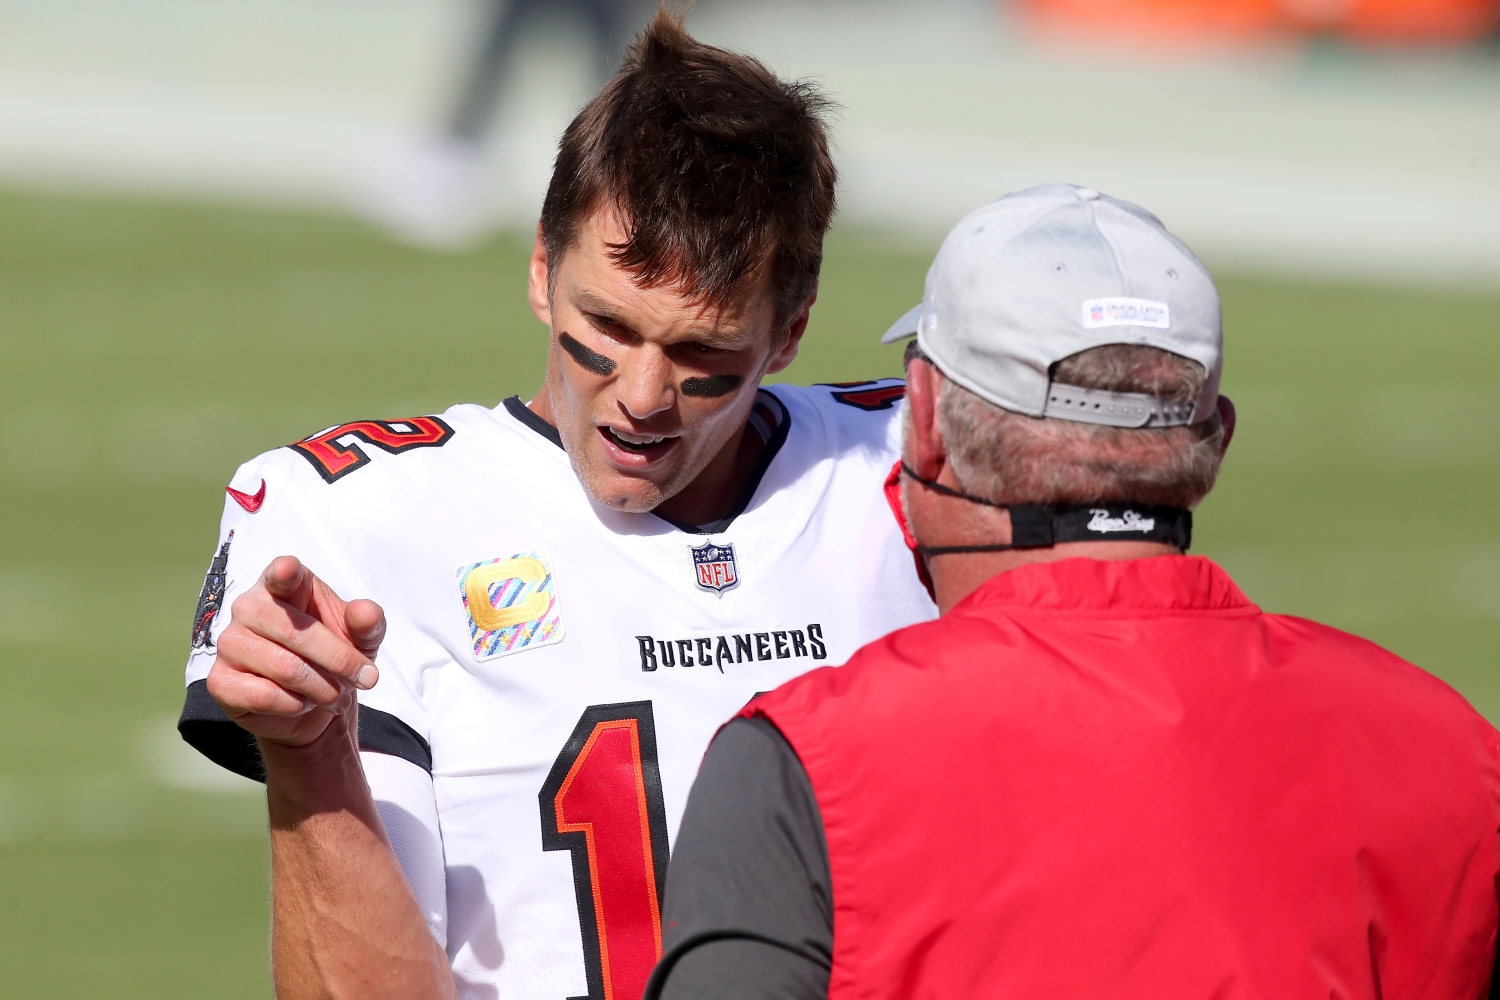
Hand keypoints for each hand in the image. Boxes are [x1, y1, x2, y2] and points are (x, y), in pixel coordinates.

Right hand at [207, 556, 385, 749]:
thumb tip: (365, 613)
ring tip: (336, 695)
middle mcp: (249, 607)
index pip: (281, 574)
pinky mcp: (220, 681)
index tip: (289, 570)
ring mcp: (230, 643)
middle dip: (340, 661)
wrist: (314, 707)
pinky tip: (303, 703)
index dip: (284, 573)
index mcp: (283, 585)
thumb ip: (367, 622)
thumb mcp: (361, 639)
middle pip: (296, 632)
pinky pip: (264, 695)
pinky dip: (296, 705)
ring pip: (285, 668)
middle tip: (367, 679)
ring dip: (323, 689)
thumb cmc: (334, 658)